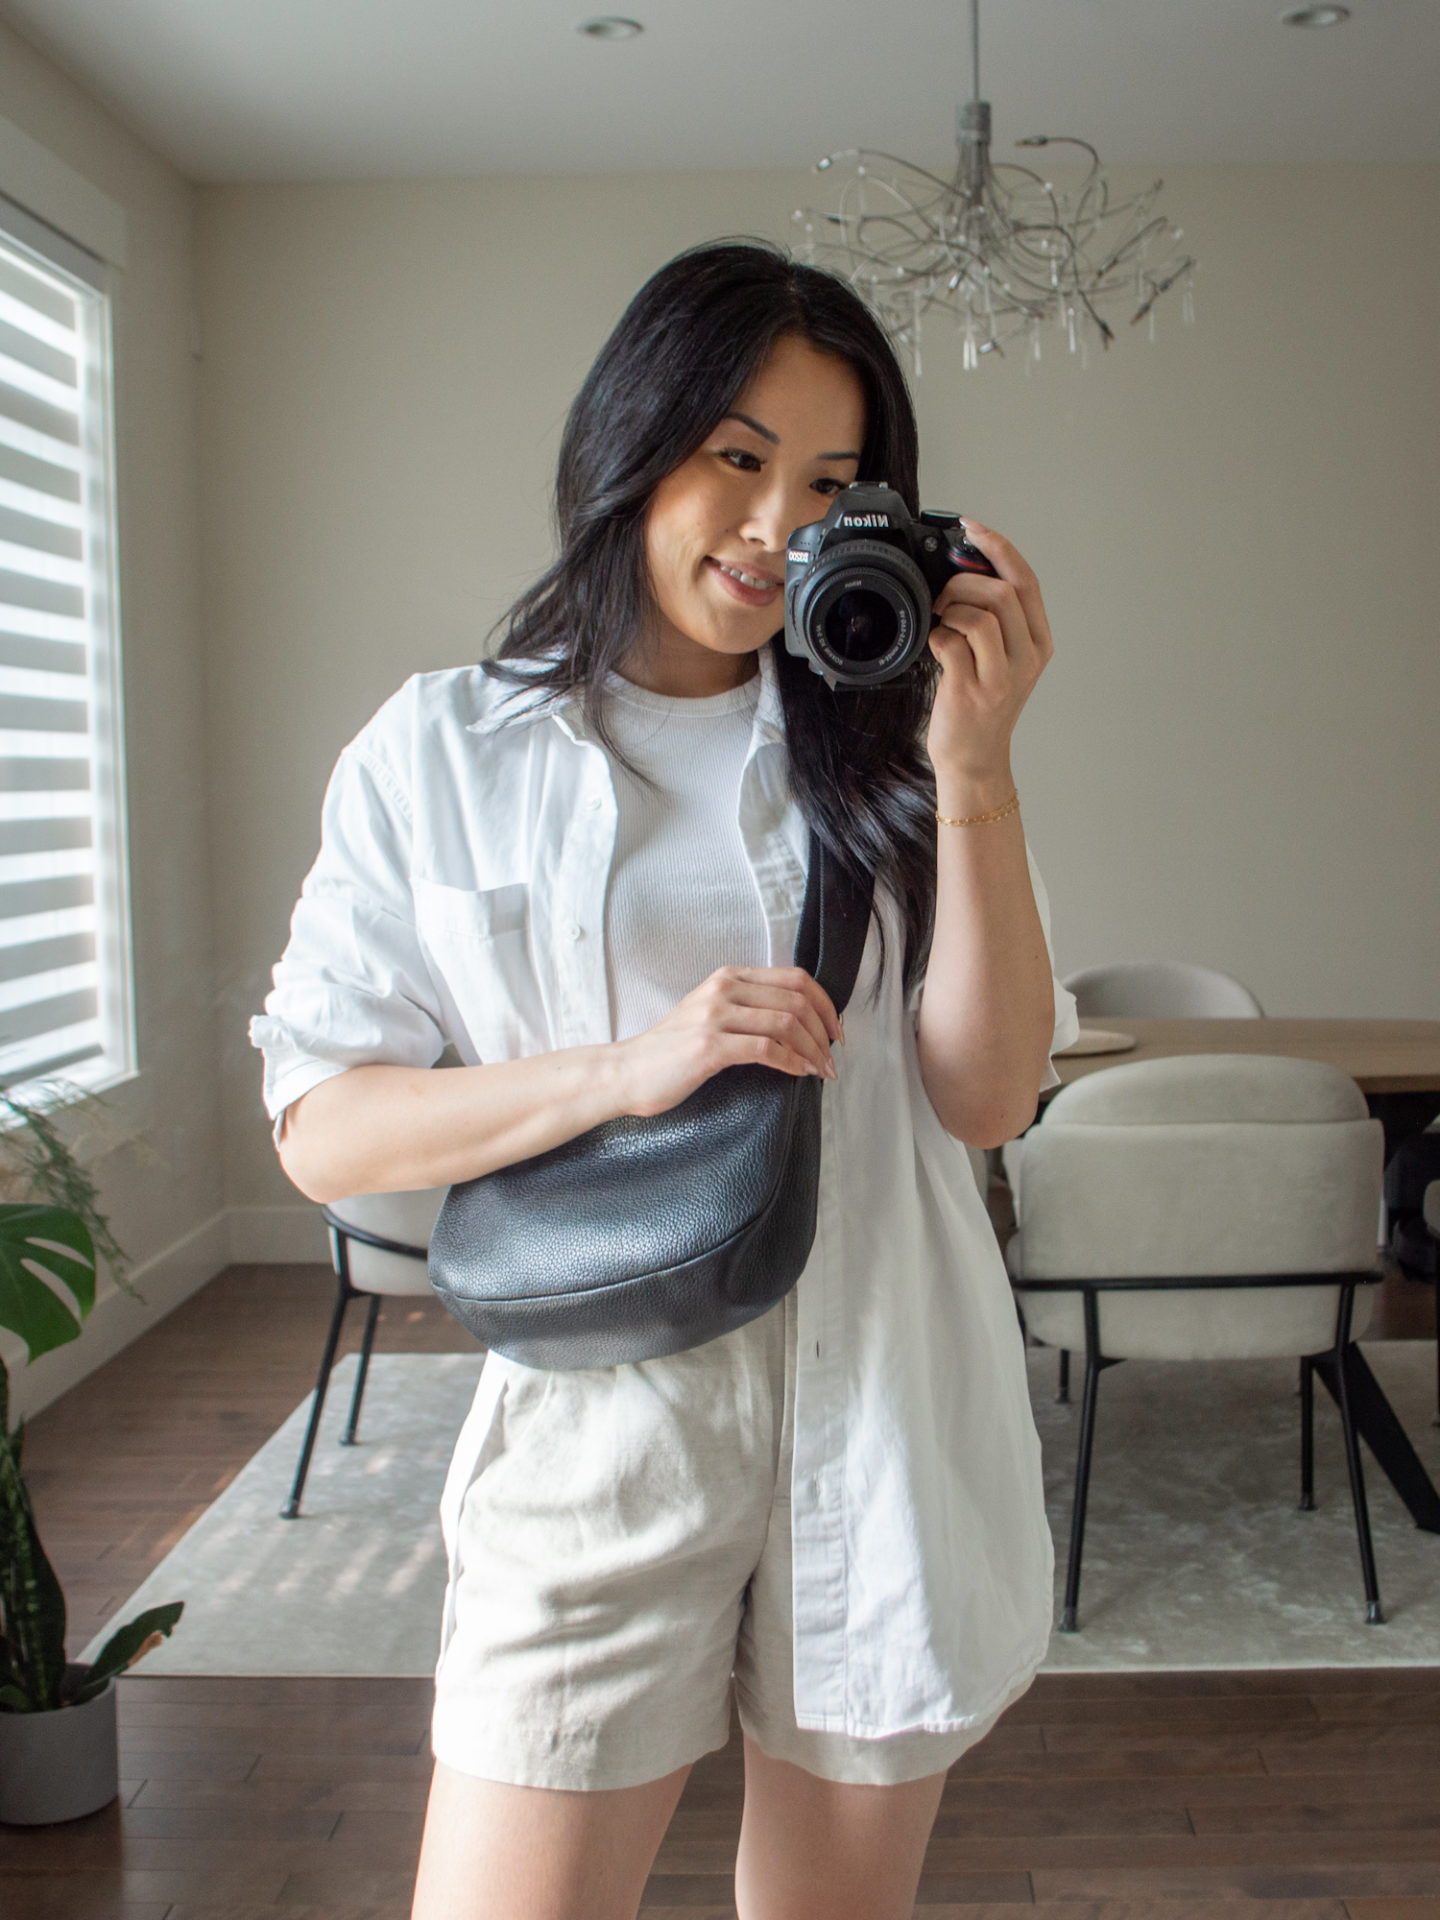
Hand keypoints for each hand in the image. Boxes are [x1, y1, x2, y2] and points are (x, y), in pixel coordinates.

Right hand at [614, 966, 841, 1117]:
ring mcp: (715, 1016)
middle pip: (796, 998)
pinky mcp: (709, 1046)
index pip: (795, 977)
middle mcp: (723, 988)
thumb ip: (746, 1008)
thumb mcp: (710, 1015)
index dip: (824, 1004)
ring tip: (823, 1071)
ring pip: (786, 1022)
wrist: (626, 1072)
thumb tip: (796, 1023)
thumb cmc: (670, 1052)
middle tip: (833, 1057)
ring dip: (813, 1049)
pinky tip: (801, 1074)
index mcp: (728, 977)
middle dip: (824, 1030)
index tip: (835, 1030)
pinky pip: (766, 1048)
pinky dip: (793, 1062)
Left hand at [925, 521, 1053, 793]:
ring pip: (979, 615)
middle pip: (1002, 593)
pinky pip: (951, 642)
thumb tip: (965, 571)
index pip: (1026, 581)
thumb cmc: (981, 706)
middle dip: (963, 583)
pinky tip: (936, 648)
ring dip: (950, 610)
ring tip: (942, 624)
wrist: (974, 760)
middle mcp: (1026, 658)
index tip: (973, 528)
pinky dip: (937, 637)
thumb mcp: (1002, 660)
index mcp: (1039, 644)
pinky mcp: (972, 691)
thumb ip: (996, 620)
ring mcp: (1001, 677)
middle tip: (944, 597)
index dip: (999, 547)